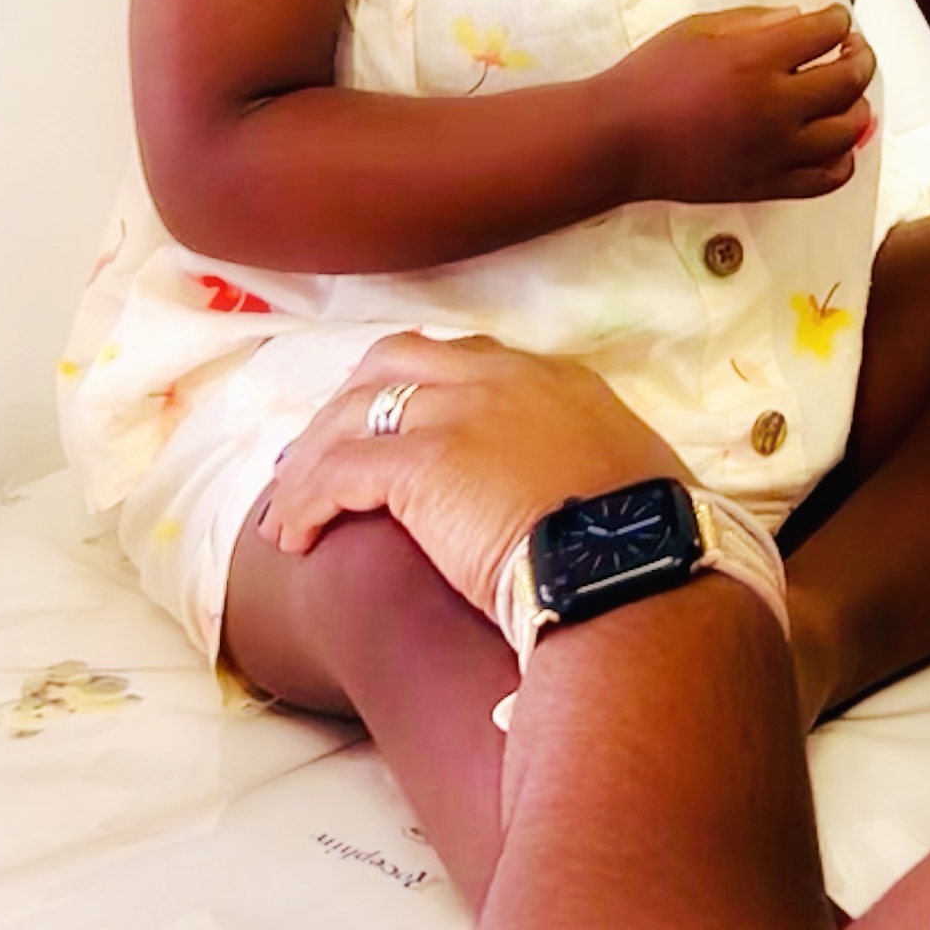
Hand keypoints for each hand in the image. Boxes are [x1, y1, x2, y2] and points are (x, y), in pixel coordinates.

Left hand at [261, 335, 680, 613]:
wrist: (632, 570)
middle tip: (317, 457)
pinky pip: (337, 471)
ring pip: (352, 412)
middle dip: (346, 405)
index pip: (462, 359)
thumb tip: (579, 499)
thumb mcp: (628, 479)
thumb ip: (586, 466)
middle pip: (393, 362)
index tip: (386, 426)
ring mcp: (459, 412)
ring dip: (312, 459)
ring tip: (287, 511)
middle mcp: (501, 378)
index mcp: (554, 379)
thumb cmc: (642, 546)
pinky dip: (306, 500)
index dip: (410, 390)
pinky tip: (295, 537)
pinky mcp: (422, 461)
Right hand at [605, 2, 873, 204]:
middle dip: (860, 57)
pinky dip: (843, 158)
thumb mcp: (698, 29)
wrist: (619, 139)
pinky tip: (834, 141)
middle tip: (854, 51)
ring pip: (848, 130)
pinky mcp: (768, 185)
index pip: (827, 32)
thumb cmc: (651, 77)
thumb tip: (801, 17)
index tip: (836, 20)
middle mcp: (774, 107)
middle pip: (848, 80)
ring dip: (858, 105)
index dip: (839, 20)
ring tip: (846, 94)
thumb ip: (756, 21)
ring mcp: (775, 151)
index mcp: (756, 60)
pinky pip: (828, 177)